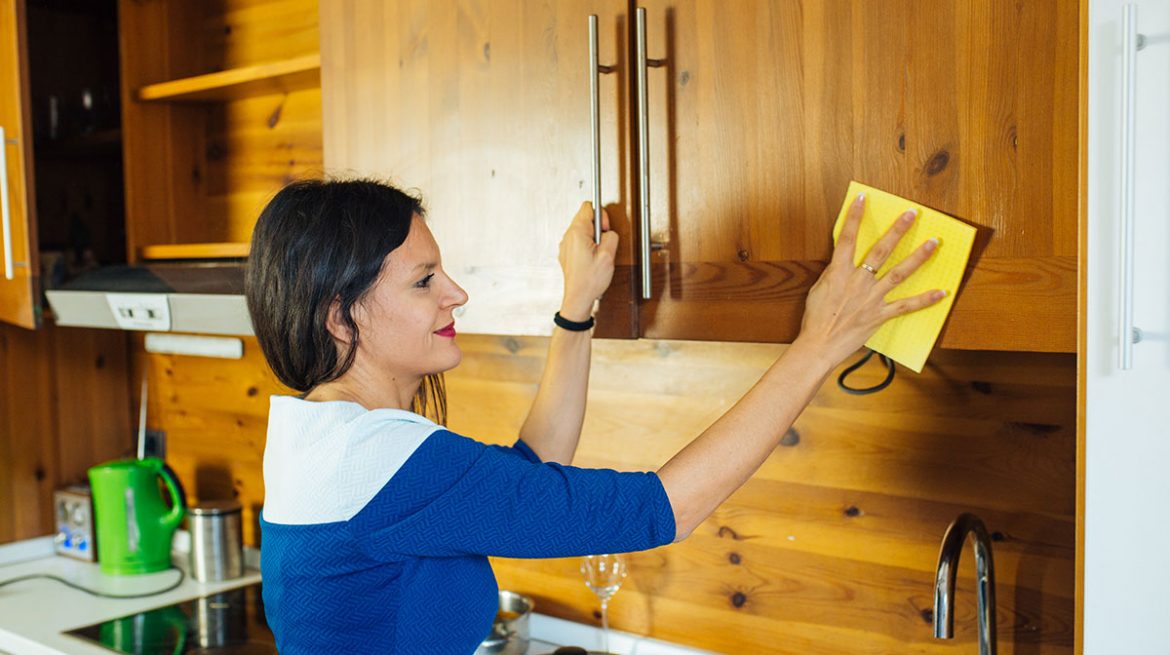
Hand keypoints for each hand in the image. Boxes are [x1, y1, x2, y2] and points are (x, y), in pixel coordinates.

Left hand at [558, 201, 617, 320]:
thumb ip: (611, 236)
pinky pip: (578, 241)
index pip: (588, 207)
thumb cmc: (589, 281)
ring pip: (582, 229)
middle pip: (585, 217)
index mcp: (577, 233)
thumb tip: (609, 232)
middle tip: (603, 242)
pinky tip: (592, 258)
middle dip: (598, 227)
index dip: (602, 215)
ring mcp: (566, 245)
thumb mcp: (608, 256)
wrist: (578, 298)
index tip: (605, 228)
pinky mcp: (567, 253)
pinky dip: (587, 245)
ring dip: (593, 237)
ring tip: (598, 252)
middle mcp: (568, 237)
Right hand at [796, 193, 945, 366]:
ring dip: (918, 257)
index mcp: (839, 273)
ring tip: (933, 242)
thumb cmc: (815, 319)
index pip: (847, 239)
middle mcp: (858, 281)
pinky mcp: (880, 314)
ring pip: (899, 273)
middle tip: (912, 214)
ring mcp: (871, 297)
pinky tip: (941, 292)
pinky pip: (905, 306)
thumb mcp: (818, 290)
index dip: (855, 217)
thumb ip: (833, 275)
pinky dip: (924, 300)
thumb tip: (842, 265)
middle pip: (881, 250)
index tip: (863, 199)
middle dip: (898, 230)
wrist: (818, 344)